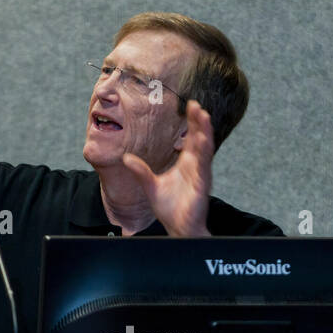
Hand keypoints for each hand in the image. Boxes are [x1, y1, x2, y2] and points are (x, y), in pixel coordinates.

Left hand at [121, 100, 213, 235]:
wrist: (178, 228)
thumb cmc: (170, 209)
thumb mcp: (150, 186)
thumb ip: (141, 171)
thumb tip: (126, 158)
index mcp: (186, 164)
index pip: (191, 138)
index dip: (192, 123)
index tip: (190, 106)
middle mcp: (196, 167)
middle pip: (200, 139)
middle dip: (199, 122)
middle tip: (196, 105)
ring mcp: (201, 175)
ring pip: (205, 149)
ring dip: (205, 133)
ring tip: (204, 116)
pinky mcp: (202, 185)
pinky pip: (205, 166)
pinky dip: (205, 153)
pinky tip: (204, 141)